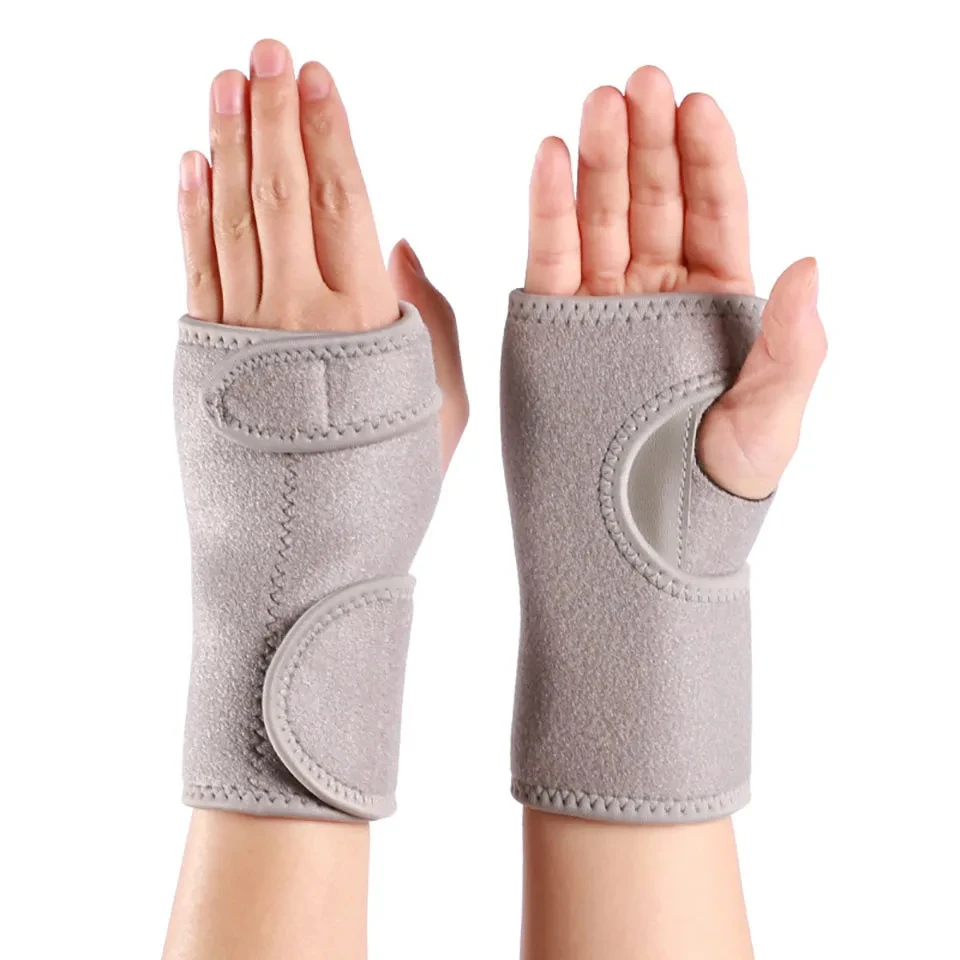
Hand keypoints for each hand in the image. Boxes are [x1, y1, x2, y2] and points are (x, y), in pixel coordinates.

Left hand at [177, 39, 466, 469]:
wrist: (308, 559)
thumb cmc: (387, 489)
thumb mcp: (443, 407)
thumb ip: (429, 320)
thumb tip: (398, 244)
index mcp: (366, 322)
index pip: (346, 202)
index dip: (330, 133)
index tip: (318, 75)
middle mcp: (299, 314)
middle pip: (285, 193)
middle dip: (275, 115)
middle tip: (267, 51)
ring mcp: (245, 331)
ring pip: (234, 218)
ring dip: (229, 144)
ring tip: (226, 84)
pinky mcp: (205, 353)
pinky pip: (196, 266)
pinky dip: (192, 211)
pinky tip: (191, 163)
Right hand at [524, 68, 825, 498]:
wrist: (631, 545)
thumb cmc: (707, 495)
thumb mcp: (768, 425)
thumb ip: (791, 348)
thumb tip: (806, 263)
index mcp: (715, 307)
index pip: (714, 214)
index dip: (707, 158)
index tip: (699, 104)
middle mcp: (656, 298)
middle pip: (653, 202)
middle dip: (648, 139)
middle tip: (640, 81)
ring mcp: (600, 310)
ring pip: (599, 218)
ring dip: (598, 159)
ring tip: (598, 103)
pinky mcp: (550, 330)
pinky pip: (549, 258)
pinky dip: (548, 209)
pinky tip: (552, 160)